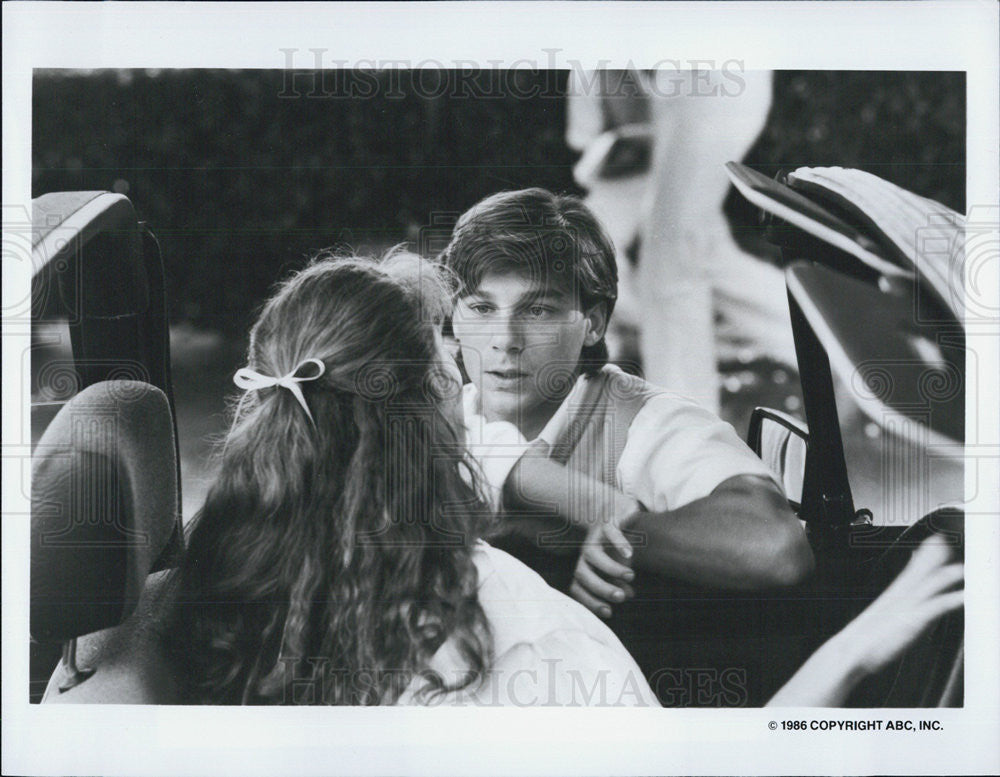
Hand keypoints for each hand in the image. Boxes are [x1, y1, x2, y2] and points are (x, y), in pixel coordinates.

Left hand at [568, 494, 639, 618]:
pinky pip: (610, 532)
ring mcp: (595, 536)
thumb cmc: (615, 544)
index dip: (590, 601)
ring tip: (631, 576)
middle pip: (582, 573)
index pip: (577, 587)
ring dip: (611, 568)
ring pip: (592, 555)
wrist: (616, 510)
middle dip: (600, 588)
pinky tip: (630, 554)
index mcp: (586, 565)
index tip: (610, 612)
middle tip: (621, 598)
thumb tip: (627, 595)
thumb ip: (620, 581)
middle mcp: (586, 552)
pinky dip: (619, 543)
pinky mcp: (607, 521)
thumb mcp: (619, 566)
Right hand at [767, 534, 963, 707]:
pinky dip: (949, 599)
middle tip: (943, 539)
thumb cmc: (865, 643)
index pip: (910, 571)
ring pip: (928, 585)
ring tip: (959, 566)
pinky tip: (962, 596)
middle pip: (918, 572)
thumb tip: (893, 607)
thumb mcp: (879, 623)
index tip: (934, 541)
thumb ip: (890, 612)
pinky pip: (934, 607)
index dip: (922, 556)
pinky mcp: (911, 621)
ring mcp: (904, 608)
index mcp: (892, 597)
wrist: (849, 652)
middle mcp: (898, 599)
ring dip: (944, 574)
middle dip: (932, 555)